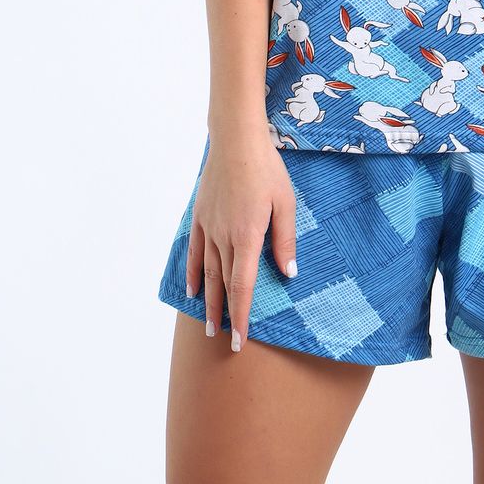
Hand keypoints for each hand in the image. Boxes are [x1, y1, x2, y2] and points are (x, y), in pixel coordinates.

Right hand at [185, 127, 297, 351]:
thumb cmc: (267, 169)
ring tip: (208, 325)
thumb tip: (289, 274)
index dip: (242, 316)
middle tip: (224, 342)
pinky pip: (195, 252)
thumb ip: (285, 241)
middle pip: (222, 285)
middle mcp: (223, 237)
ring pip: (207, 273)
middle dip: (224, 316)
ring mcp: (208, 227)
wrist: (236, 141)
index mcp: (247, 237)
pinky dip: (194, 273)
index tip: (241, 340)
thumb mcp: (286, 203)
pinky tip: (194, 289)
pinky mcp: (200, 217)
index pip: (242, 287)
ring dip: (208, 301)